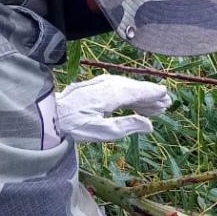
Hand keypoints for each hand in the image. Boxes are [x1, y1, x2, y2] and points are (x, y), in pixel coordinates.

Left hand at [55, 75, 170, 141]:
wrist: (49, 116)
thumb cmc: (74, 127)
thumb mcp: (103, 131)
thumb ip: (128, 126)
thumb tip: (149, 125)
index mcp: (112, 94)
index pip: (139, 91)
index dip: (154, 95)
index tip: (167, 97)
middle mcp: (108, 84)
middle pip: (135, 89)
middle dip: (151, 96)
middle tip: (166, 104)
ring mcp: (100, 83)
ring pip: (126, 88)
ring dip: (141, 96)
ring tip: (153, 107)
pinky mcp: (93, 86)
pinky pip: (117, 88)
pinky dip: (128, 95)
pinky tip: (133, 102)